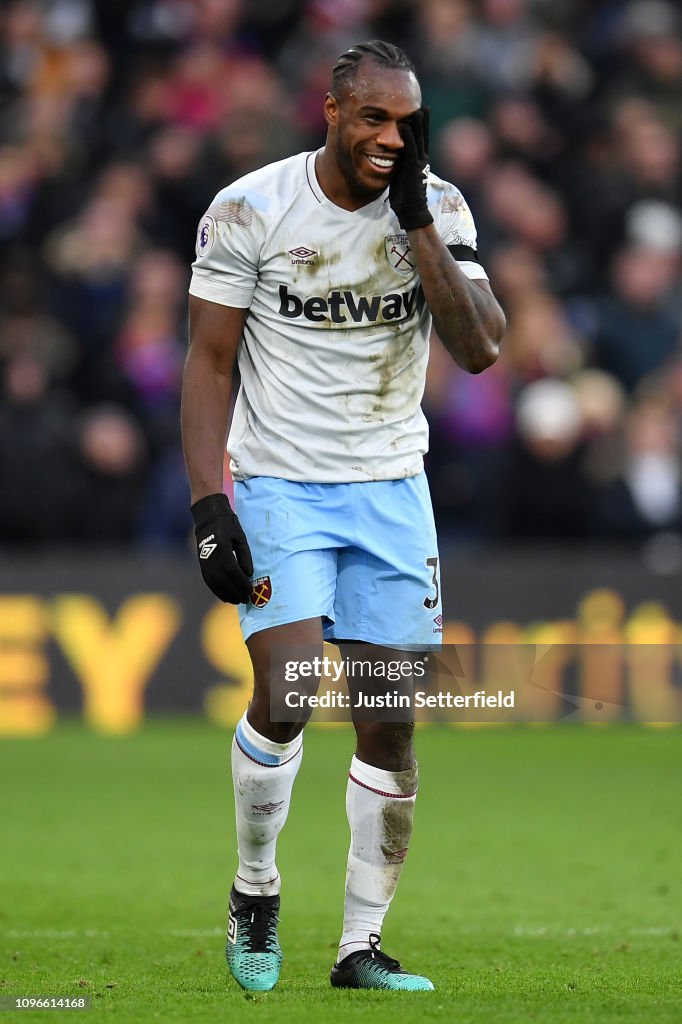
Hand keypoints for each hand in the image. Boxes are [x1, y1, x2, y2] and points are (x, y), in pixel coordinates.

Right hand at [191, 493, 252, 602]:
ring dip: (227, 595)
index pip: (233, 572)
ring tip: (238, 601)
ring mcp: (205, 563)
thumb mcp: (240, 538)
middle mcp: (212, 559)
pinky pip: (209, 582)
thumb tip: (249, 574)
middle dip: (236, 592)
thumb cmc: (228, 526)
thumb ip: (245, 556)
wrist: (208, 518)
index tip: (251, 591)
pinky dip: (218, 591)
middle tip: (246, 600)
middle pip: (224, 581)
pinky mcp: (202, 566)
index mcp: (223, 550)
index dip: (242, 583)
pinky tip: (225, 597)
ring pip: (216, 584)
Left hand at [389, 107, 432, 231]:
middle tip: (424, 106)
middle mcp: (421, 160)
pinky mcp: (413, 167)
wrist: (410, 210)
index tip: (418, 115)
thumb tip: (391, 160)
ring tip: (419, 109)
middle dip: (423, 122)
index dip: (419, 128)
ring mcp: (418, 163)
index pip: (419, 141)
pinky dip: (410, 136)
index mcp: (418, 161)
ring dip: (419, 124)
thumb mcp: (401, 176)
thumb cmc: (404, 196)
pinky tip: (407, 125)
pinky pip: (411, 148)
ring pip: (420, 139)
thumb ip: (399, 165)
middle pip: (423, 136)